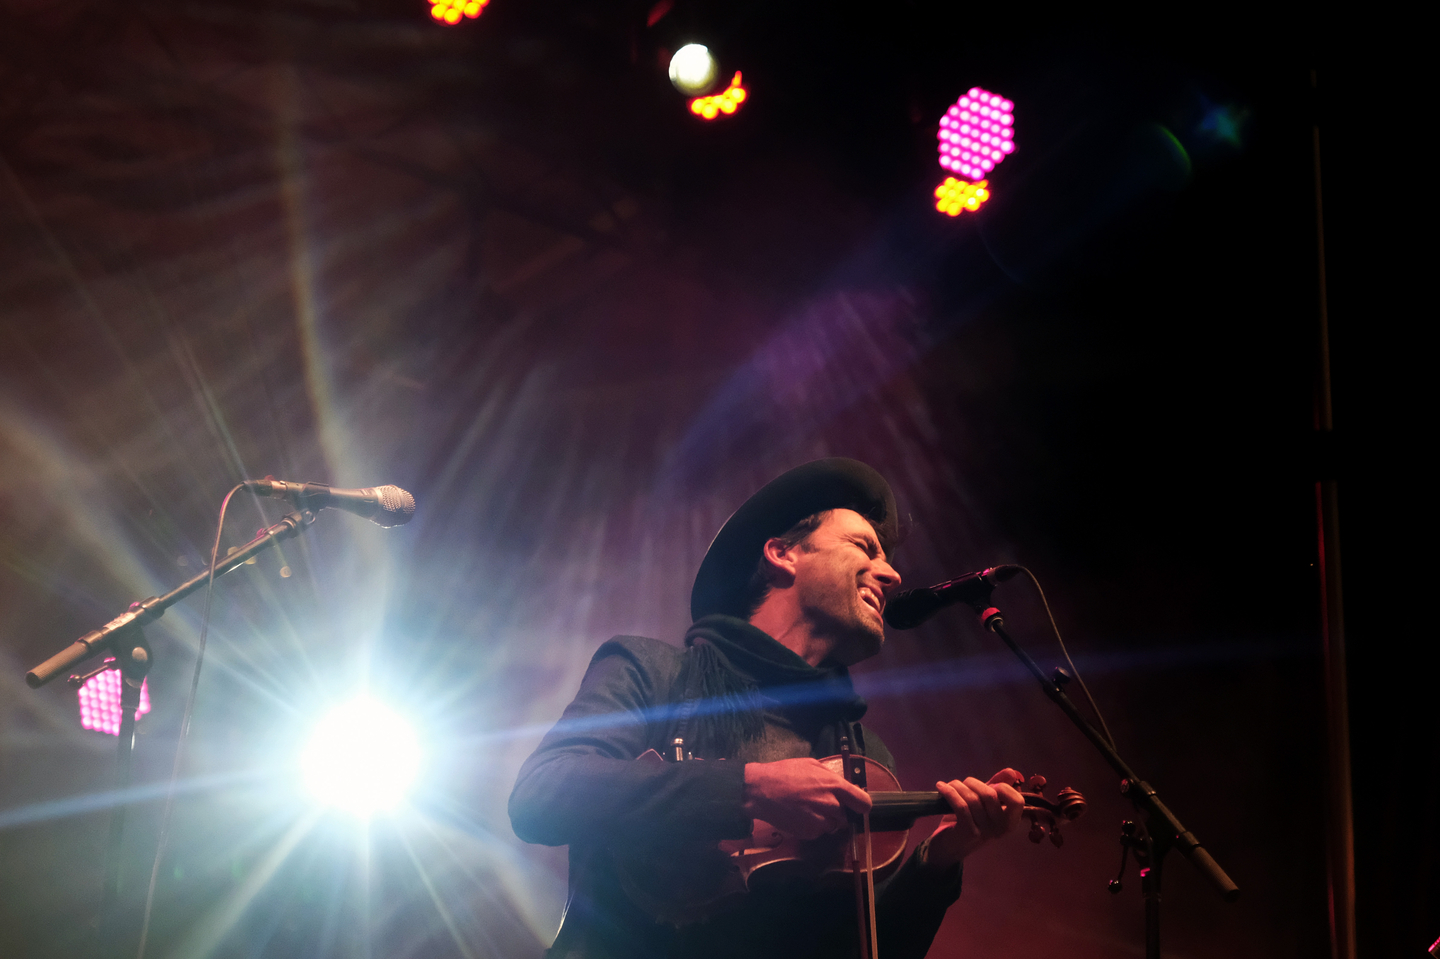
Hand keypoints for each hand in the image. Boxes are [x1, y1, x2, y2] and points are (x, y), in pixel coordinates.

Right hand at [742, 758, 871, 840]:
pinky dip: (812, 826)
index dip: (861, 805)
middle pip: (846, 816)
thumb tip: (843, 784)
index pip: (863, 803)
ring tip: (807, 808)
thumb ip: (831, 776)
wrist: (760, 791)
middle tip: (820, 802)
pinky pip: (818, 832)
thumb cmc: (784, 773)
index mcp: (835, 786)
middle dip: (837, 811)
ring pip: (832, 825)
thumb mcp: (811, 764)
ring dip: (825, 819)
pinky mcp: (810, 833)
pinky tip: (800, 815)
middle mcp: (832, 806)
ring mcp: (821, 822)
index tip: (857, 805)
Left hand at [922, 767, 1025, 869]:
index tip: (990, 785)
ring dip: (958, 786)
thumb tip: (1012, 772)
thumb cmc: (969, 822)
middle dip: (973, 783)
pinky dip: (949, 792)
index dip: (1003, 787)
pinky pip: (960, 806)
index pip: (1017, 801)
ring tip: (950, 785)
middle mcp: (1001, 829)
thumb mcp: (984, 804)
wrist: (948, 847)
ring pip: (973, 799)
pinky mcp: (968, 832)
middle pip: (991, 795)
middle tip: (963, 783)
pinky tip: (941, 787)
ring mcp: (985, 832)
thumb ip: (997, 788)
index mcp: (1010, 822)